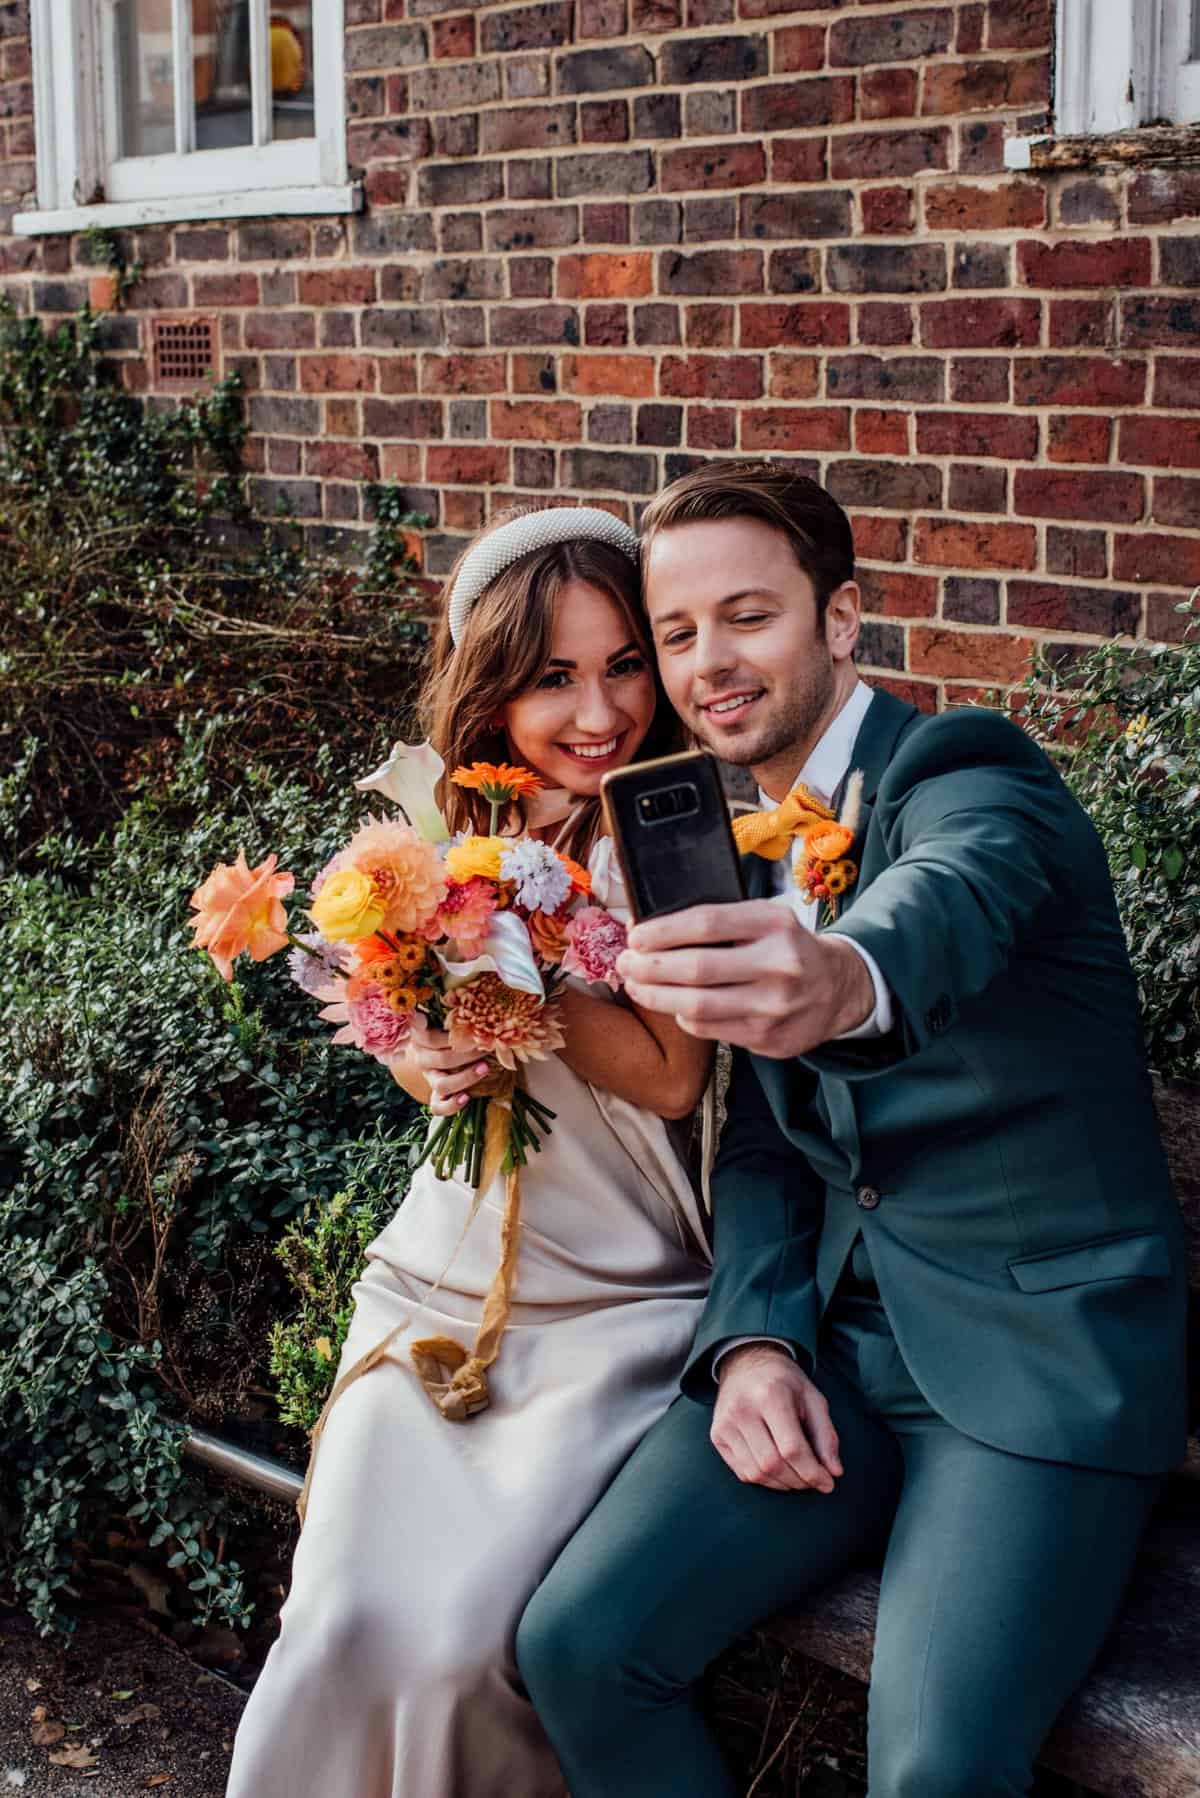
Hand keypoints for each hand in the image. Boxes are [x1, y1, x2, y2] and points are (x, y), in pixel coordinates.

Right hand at [406, 1016, 489, 1116]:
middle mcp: (422, 1058)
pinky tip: (466, 1097)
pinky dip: (451, 1105)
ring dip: (465, 1078)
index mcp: (421, 1036)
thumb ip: (450, 1011)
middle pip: (440, 1059)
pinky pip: (437, 1107)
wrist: (444, 1051)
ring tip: (485, 1068)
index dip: (437, 1032)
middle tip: (486, 1047)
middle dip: (466, 1054)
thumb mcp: (449, 1018)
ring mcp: (429, 1077)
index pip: (425, 1035)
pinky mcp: (435, 1095)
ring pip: (441, 1084)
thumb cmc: (453, 1030)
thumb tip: (453, 998)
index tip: (449, 1023)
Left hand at [617, 901, 872, 1057]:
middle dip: (650, 967)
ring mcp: (774, 1006)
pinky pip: (709, 1029)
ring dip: (656, 996)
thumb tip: (650, 932)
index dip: (662, 931)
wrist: (839, 988)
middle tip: (625, 963)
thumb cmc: (787, 947)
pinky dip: (683, 1016)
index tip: (635, 936)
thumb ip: (719, 922)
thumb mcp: (765, 919)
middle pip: (696, 969)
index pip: (706, 923)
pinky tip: (674, 1005)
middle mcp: (779, 964)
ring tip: (636, 985)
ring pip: (697, 1006)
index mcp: (775, 924)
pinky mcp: (769, 1038)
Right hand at [712, 1344, 842, 1492]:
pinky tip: (779, 1471)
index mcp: (770, 1395)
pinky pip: (743, 1472)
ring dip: (783, 1484)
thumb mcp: (813, 1399)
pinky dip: (765, 1480)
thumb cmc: (785, 1383)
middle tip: (814, 1480)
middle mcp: (742, 1410)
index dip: (813, 1472)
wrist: (746, 1364)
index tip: (828, 1483)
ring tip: (798, 1476)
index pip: (791, 1448)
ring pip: (756, 1473)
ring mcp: (725, 1424)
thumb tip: (834, 1472)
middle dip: (799, 1481)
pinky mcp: (717, 1436)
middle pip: (772, 1464)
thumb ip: (826, 1435)